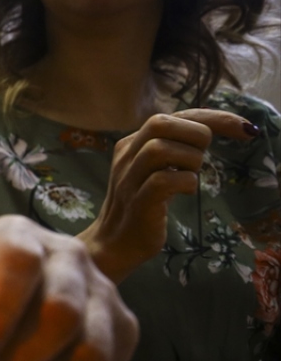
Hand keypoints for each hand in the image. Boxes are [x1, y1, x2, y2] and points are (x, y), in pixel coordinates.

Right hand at [79, 109, 256, 281]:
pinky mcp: (138, 202)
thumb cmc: (141, 207)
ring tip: (192, 176)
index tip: (245, 128)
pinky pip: (163, 181)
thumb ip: (171, 150)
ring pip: (160, 149)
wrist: (113, 244)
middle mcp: (127, 156)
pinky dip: (186, 183)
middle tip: (204, 158)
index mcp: (132, 144)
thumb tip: (208, 132)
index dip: (213, 117)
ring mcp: (129, 179)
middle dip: (196, 134)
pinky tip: (187, 192)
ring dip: (190, 160)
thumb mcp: (153, 171)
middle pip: (159, 122)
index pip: (173, 116)